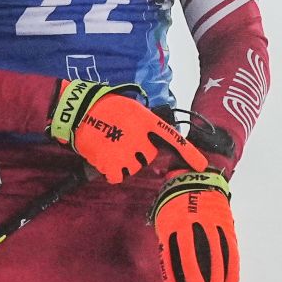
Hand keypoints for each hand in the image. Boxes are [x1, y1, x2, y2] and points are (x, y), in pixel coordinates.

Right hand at [48, 80, 206, 183]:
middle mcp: (140, 137)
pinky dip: (111, 171)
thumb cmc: (103, 106)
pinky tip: (103, 157)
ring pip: (133, 167)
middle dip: (138, 153)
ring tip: (109, 145)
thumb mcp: (131, 109)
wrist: (79, 111)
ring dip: (123, 162)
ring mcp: (126, 151)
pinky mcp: (111, 163)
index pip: (172, 138)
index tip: (202, 166)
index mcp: (146, 121)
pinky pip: (117, 175)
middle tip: (121, 140)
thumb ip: (144, 125)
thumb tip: (151, 141)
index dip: (189, 153)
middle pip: (148, 157)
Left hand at [150, 169, 238, 281]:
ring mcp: (207, 221)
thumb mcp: (164, 220)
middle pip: (190, 254)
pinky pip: (229, 246)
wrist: (194, 176)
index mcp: (169, 227)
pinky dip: (232, 265)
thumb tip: (173, 273)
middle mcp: (187, 223)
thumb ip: (168, 243)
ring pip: (214, 252)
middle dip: (195, 277)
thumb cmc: (175, 205)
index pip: (169, 261)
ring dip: (218, 275)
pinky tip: (233, 281)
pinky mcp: (223, 220)